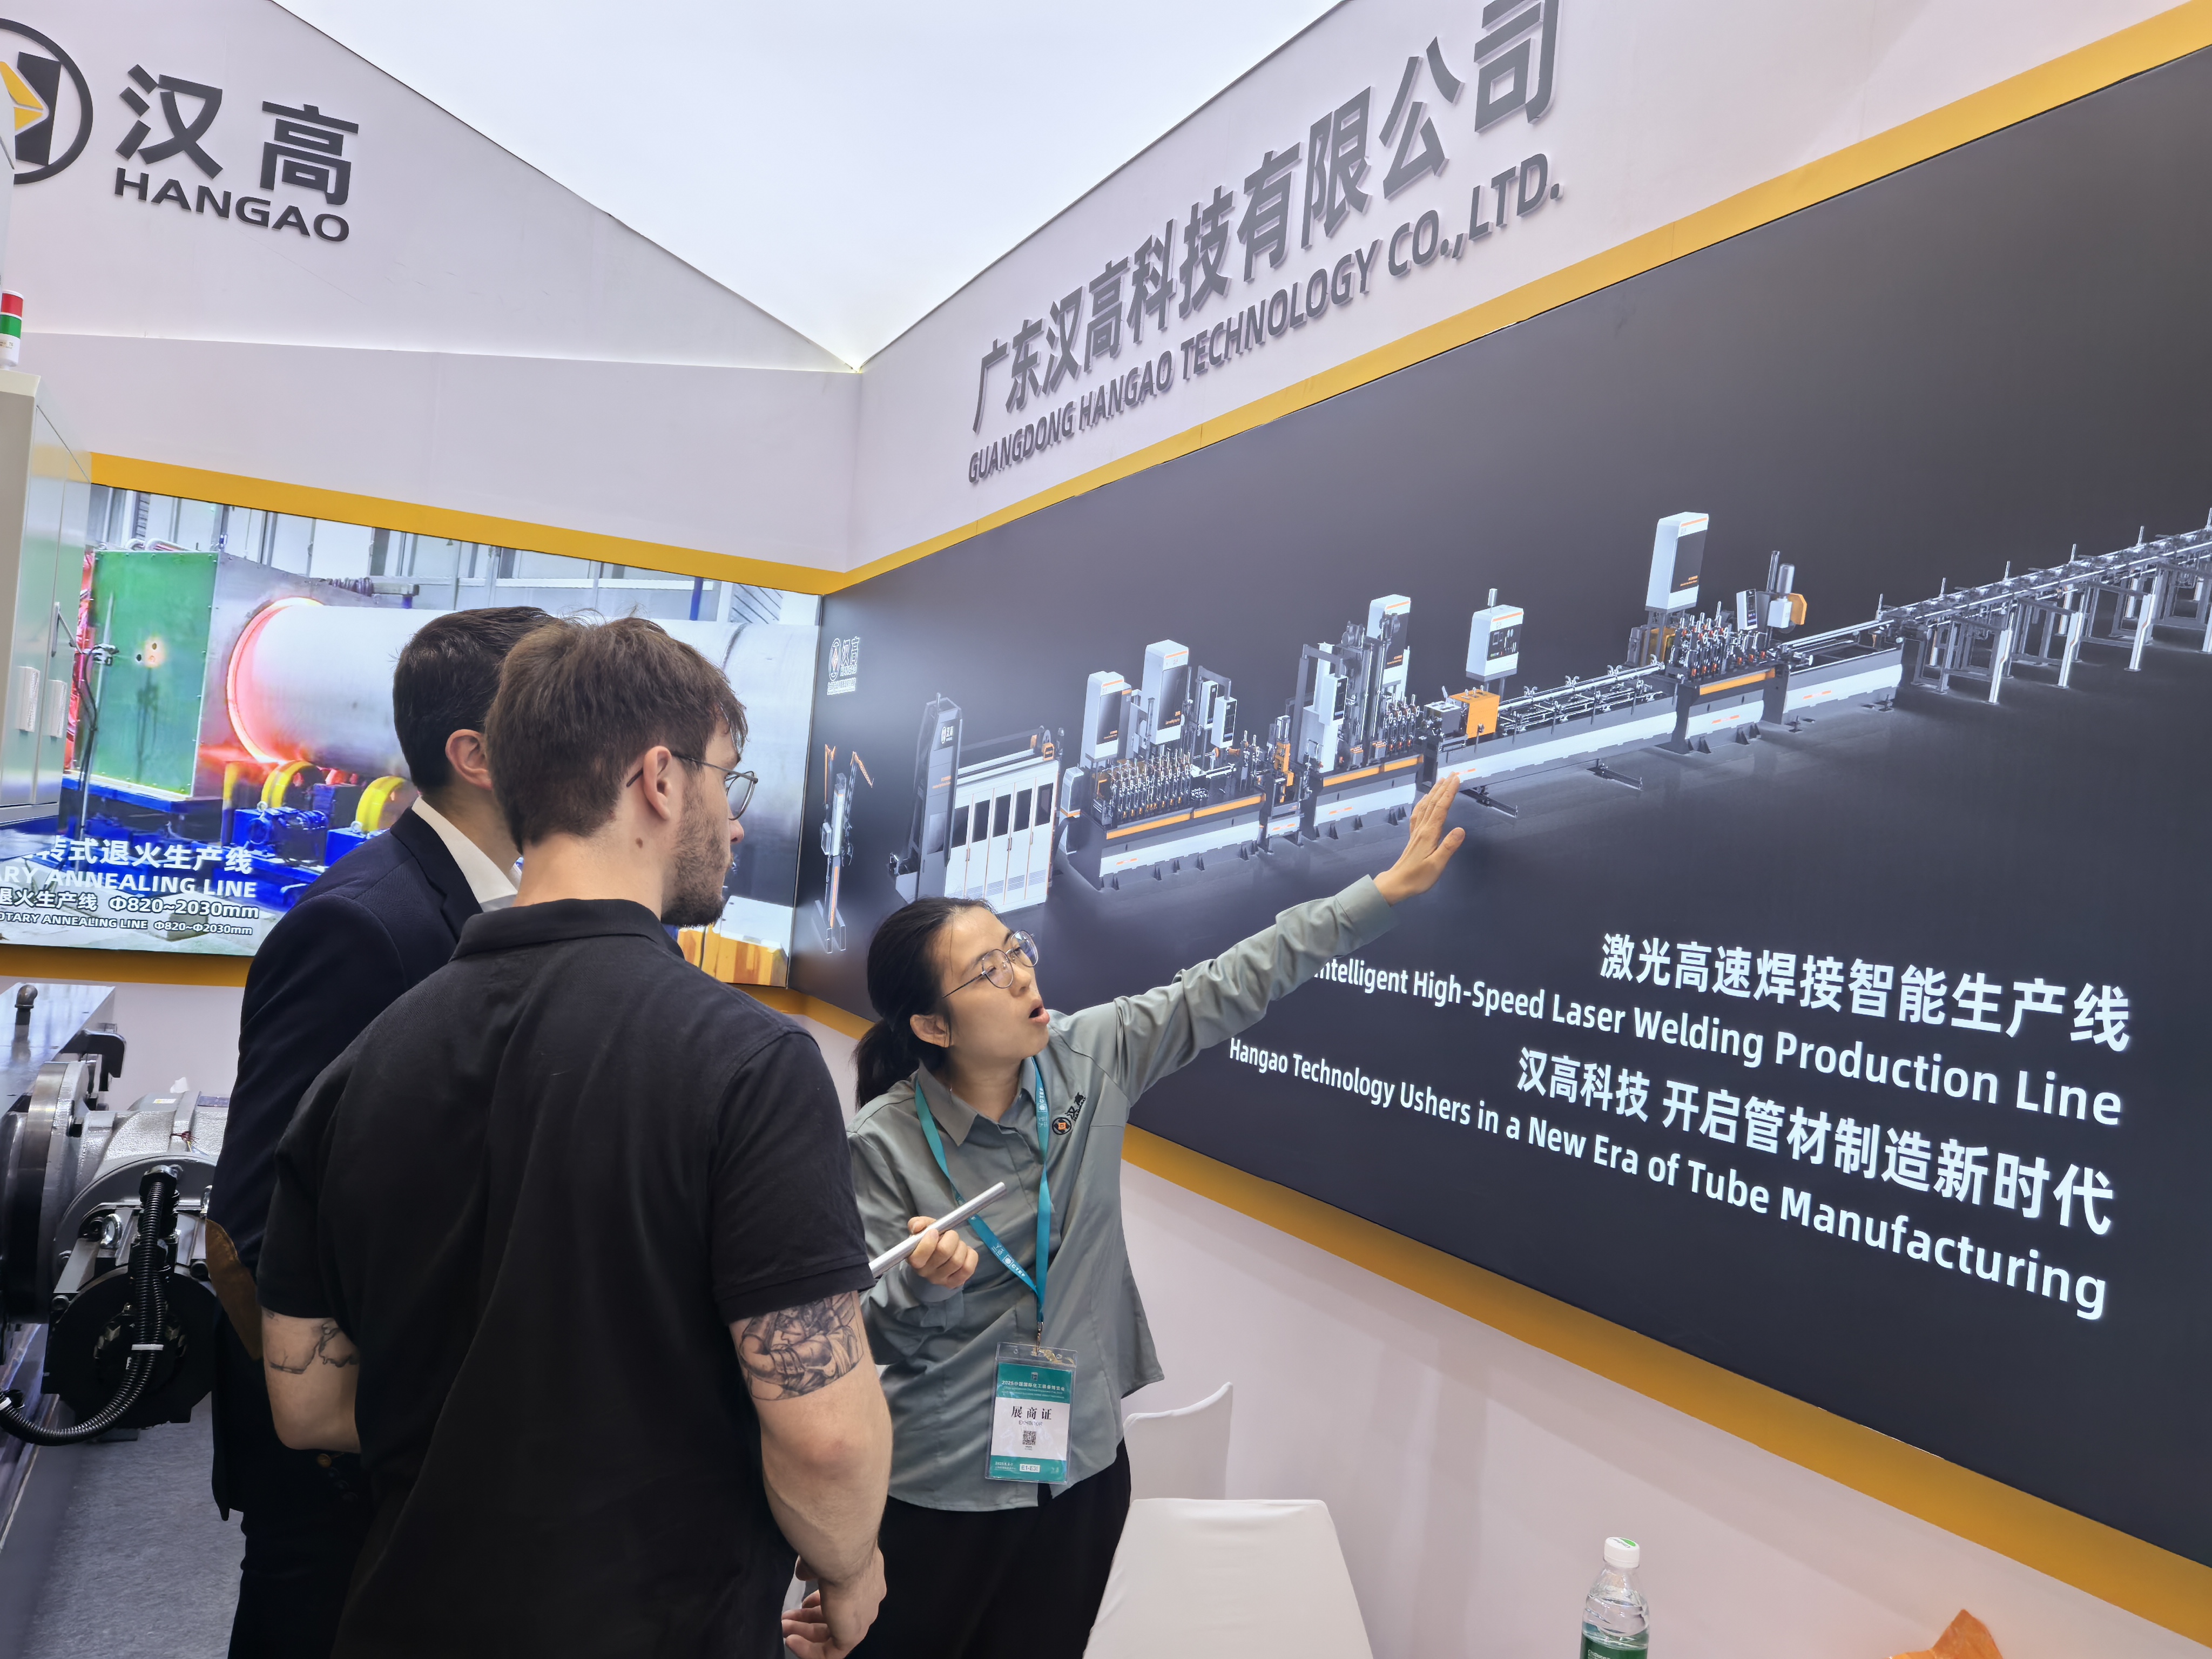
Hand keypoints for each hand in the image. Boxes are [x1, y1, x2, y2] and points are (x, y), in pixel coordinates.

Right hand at [783, 1549, 885, 1658]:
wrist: (845, 1552)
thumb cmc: (833, 1549)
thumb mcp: (820, 1557)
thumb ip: (813, 1567)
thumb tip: (803, 1572)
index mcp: (866, 1580)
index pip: (843, 1597)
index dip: (820, 1602)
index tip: (803, 1604)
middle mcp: (868, 1600)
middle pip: (834, 1617)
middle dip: (807, 1619)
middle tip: (787, 1619)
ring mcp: (862, 1619)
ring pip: (831, 1633)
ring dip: (804, 1632)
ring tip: (784, 1628)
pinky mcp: (852, 1636)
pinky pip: (830, 1652)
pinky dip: (809, 1649)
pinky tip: (791, 1641)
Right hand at [905, 1216, 978, 1287]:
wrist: (938, 1254)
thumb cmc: (929, 1239)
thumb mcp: (922, 1228)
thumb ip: (917, 1223)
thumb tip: (918, 1227)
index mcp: (914, 1259)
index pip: (919, 1256)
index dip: (929, 1241)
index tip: (935, 1231)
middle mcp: (925, 1272)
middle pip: (943, 1252)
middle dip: (951, 1237)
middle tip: (950, 1234)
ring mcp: (940, 1279)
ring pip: (957, 1260)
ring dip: (961, 1246)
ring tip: (958, 1244)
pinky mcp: (955, 1282)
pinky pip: (968, 1269)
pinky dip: (971, 1256)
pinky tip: (966, 1252)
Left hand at [1373, 773, 1466, 905]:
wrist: (1397, 884)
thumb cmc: (1418, 878)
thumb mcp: (1437, 865)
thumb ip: (1449, 847)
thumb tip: (1461, 829)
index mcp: (1429, 834)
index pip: (1441, 809)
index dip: (1449, 793)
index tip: (1457, 779)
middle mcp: (1422, 829)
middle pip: (1433, 803)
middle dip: (1443, 787)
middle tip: (1452, 774)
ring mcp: (1416, 832)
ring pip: (1425, 806)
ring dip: (1434, 792)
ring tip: (1440, 782)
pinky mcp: (1414, 837)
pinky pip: (1418, 814)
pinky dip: (1423, 803)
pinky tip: (1424, 801)